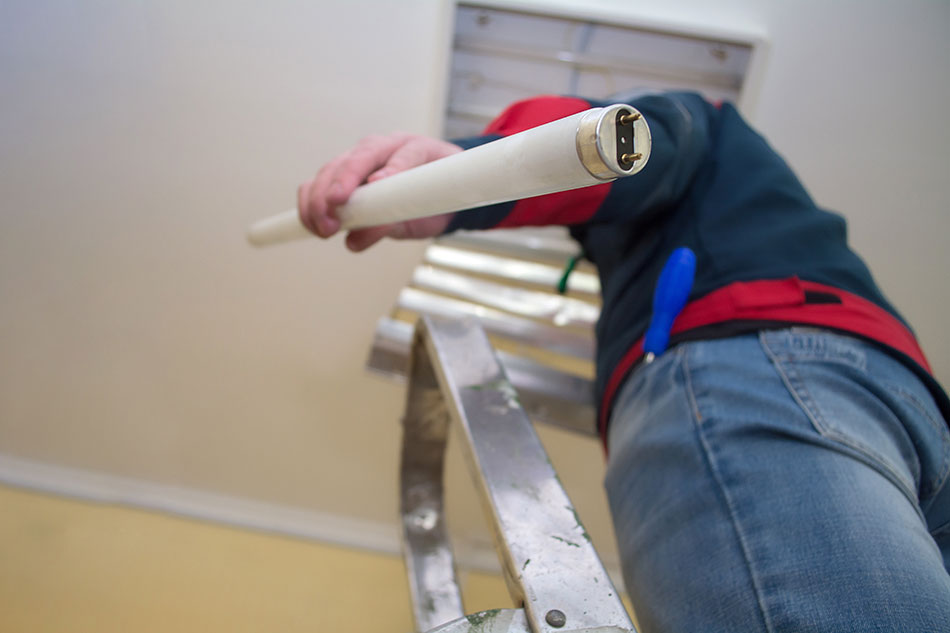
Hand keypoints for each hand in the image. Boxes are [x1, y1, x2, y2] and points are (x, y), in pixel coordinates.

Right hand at [297, 133, 462, 251]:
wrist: (437, 191)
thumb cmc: (436, 194)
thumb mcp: (427, 210)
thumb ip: (393, 221)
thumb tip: (353, 240)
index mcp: (410, 148)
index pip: (397, 155)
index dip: (388, 170)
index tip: (377, 184)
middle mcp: (379, 149)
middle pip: (354, 160)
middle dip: (340, 187)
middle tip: (334, 220)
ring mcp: (357, 160)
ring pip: (330, 170)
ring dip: (319, 200)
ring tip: (323, 228)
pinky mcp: (341, 175)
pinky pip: (317, 184)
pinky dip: (309, 204)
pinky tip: (311, 224)